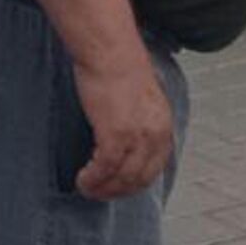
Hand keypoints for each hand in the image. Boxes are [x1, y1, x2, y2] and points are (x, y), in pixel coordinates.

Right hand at [72, 52, 174, 199]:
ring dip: (104, 189)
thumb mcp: (139, 94)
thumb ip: (138, 116)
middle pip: (140, 178)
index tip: (118, 185)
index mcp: (163, 128)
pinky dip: (93, 178)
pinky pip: (105, 168)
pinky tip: (82, 180)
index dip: (135, 181)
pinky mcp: (115, 135)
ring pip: (123, 178)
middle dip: (118, 191)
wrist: (109, 50)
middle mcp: (155, 138)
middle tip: (99, 193)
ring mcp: (137, 139)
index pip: (154, 167)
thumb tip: (124, 126)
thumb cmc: (117, 63)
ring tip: (87, 190)